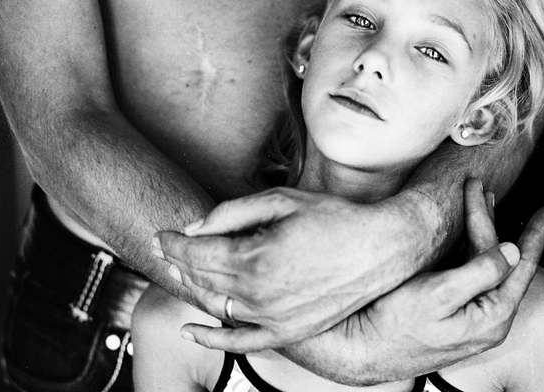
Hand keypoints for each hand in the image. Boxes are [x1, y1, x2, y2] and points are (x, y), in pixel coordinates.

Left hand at [155, 187, 416, 348]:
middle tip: (166, 248)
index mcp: (255, 256)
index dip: (174, 242)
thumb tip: (194, 228)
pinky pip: (240, 342)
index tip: (163, 234)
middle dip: (177, 261)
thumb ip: (233, 212)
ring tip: (179, 272)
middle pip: (200, 278)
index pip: (196, 252)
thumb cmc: (334, 218)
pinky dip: (212, 338)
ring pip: (214, 305)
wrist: (381, 249)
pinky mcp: (288, 332)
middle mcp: (258, 292)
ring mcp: (272, 317)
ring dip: (191, 287)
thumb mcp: (282, 200)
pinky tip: (192, 331)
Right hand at [323, 178, 543, 380]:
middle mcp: (486, 318)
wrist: (362, 351)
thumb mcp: (438, 294)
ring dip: (482, 229)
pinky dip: (469, 244)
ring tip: (485, 199)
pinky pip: (469, 271)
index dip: (534, 234)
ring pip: (484, 263)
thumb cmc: (395, 325)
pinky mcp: (452, 311)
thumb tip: (512, 250)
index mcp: (491, 316)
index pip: (521, 266)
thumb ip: (479, 272)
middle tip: (486, 189)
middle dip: (494, 220)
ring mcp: (470, 315)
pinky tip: (464, 229)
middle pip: (500, 260)